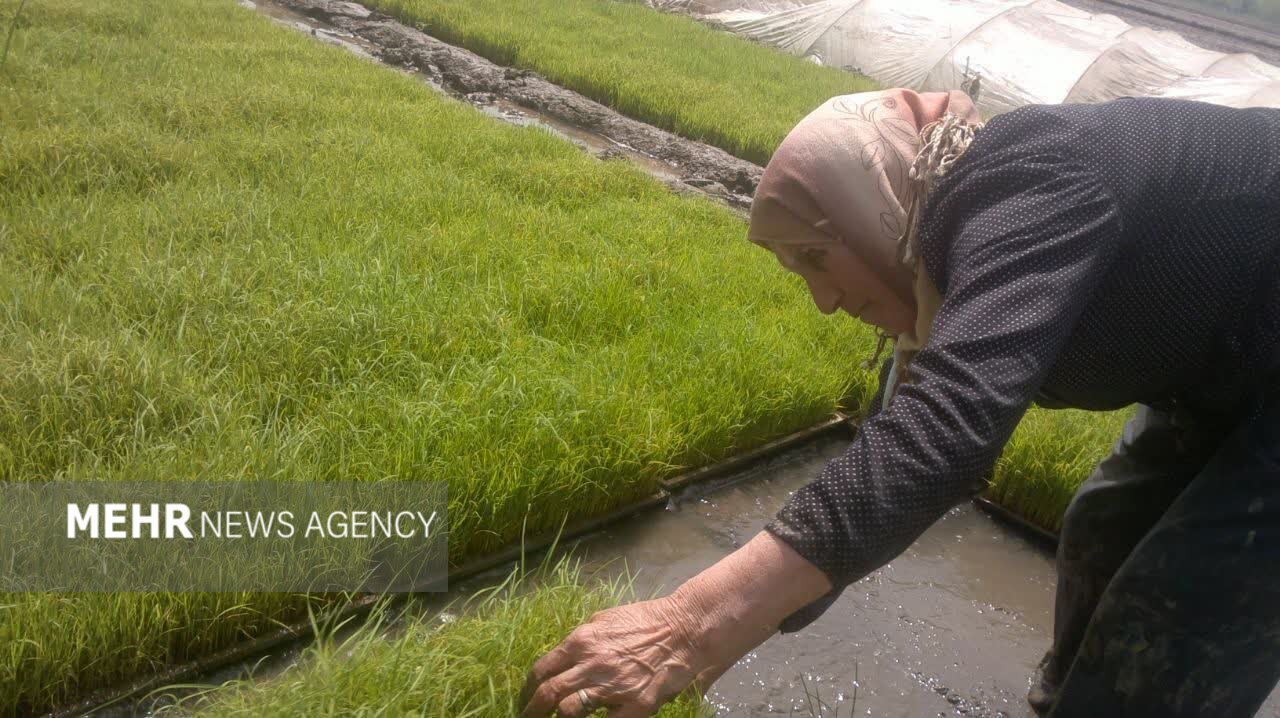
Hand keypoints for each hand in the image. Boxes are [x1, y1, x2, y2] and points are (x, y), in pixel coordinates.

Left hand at [519, 531, 833, 716]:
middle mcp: (591, 663)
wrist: (685, 630)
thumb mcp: (606, 619)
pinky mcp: (634, 706)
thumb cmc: (646, 622)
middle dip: (531, 710)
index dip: (527, 688)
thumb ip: (582, 639)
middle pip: (548, 694)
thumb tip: (563, 656)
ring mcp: (611, 687)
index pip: (542, 670)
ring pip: (568, 711)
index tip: (524, 698)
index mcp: (581, 641)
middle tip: (526, 717)